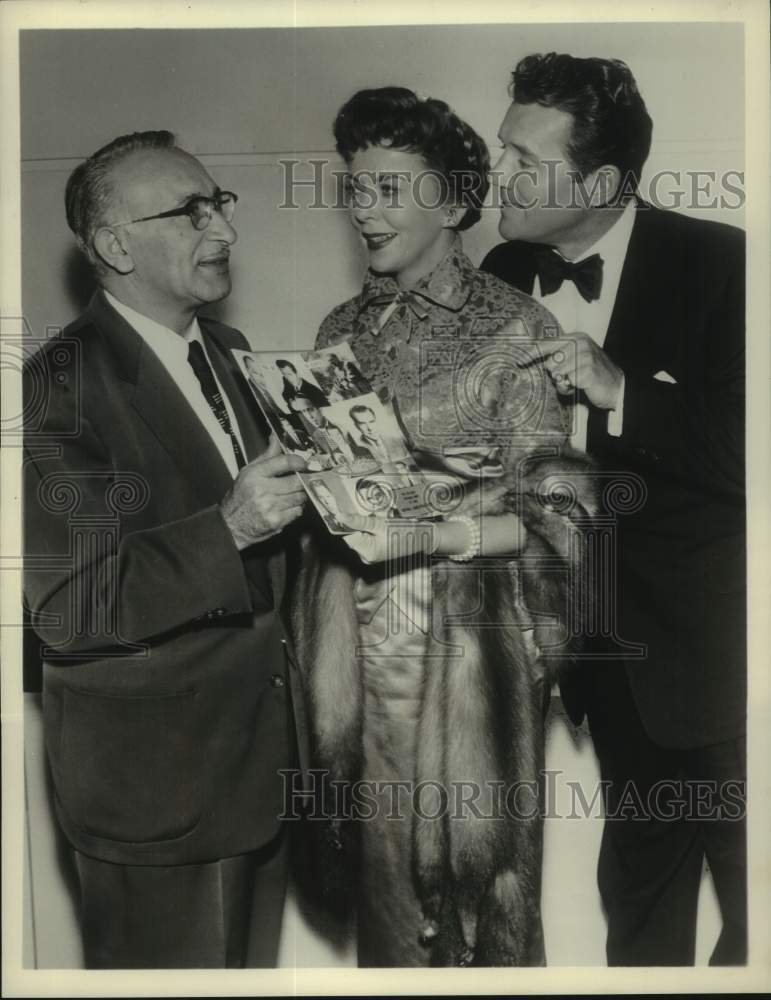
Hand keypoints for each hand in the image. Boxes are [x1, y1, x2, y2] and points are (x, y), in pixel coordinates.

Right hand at [220, 435, 306, 549]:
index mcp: (255, 474)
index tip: (303, 463)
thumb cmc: (240, 497)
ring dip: (299, 495)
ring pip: (299, 497)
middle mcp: (262, 490)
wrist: (231, 525)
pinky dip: (296, 509)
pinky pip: (297, 511)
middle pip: (296, 482)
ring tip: (290, 494)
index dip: (298, 461)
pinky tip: (286, 507)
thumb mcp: (248, 472)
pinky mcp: (276, 521)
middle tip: (300, 480)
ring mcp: (270, 506)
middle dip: (301, 481)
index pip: (284, 462)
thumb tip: (276, 438)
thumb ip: (266, 456)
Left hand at [342, 514, 435, 564]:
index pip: (348, 535)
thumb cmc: (404, 531)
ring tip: (379, 520)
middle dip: (359, 524)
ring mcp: (370, 556)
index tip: (351, 511)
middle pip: (353, 536)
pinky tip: (380, 526)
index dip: (348, 522)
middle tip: (372, 515)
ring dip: (365, 526)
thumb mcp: (381, 524)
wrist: (422, 538)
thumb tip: (340, 517)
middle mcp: (366, 557)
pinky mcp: (374, 553)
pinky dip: (370, 531)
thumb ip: (360, 522)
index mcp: (367, 552)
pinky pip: (366, 539)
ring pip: (360, 537)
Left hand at [519, 333, 623, 409]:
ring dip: (563, 382)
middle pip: (549, 362)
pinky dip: (569, 388)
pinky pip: (566, 383)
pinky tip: (579, 387)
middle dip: (556, 373)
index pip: (548, 343)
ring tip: (576, 382)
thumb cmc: (593, 373)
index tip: (520, 360)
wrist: (616, 386)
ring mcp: (584, 357)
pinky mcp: (586, 371)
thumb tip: (540, 361)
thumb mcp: (577, 358)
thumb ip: (560, 356)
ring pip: (556, 374)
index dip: (532, 353)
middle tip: (569, 376)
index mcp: (576, 337)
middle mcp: (580, 344)